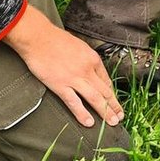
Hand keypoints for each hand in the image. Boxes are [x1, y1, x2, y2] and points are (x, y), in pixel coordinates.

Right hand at [3, 5, 122, 127]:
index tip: (115, 102)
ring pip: (95, 99)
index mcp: (93, 59)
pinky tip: (89, 123)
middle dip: (114, 106)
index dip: (112, 94)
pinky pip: (74, 103)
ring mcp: (74, 79)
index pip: (106, 80)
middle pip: (105, 91)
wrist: (39, 38)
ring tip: (112, 123)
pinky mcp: (60, 85)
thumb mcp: (80, 47)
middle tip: (120, 117)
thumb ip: (86, 60)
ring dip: (105, 112)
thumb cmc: (56, 40)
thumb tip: (90, 70)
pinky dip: (83, 114)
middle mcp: (88, 70)